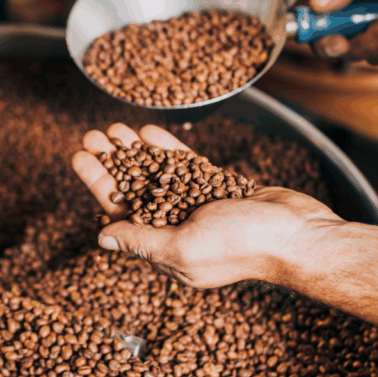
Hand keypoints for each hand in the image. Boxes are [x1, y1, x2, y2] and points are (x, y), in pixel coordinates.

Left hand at [71, 123, 346, 288]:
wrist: (299, 235)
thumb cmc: (243, 245)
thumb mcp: (182, 246)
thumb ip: (141, 241)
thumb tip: (103, 239)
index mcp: (164, 249)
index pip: (119, 212)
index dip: (97, 183)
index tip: (78, 157)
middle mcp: (178, 228)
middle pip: (134, 190)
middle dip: (111, 162)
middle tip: (90, 135)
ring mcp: (199, 206)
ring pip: (158, 174)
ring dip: (135, 151)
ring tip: (114, 127)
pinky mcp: (220, 188)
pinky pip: (186, 166)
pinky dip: (168, 149)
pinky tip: (148, 132)